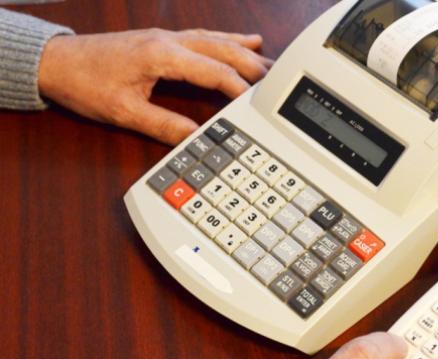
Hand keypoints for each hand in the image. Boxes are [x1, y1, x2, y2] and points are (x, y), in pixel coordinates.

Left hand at [38, 28, 272, 144]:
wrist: (57, 61)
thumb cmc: (85, 82)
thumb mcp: (124, 112)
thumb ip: (164, 125)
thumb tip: (196, 140)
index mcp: (163, 56)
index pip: (214, 72)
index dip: (240, 89)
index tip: (260, 105)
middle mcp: (169, 42)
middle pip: (223, 51)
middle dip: (254, 67)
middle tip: (279, 83)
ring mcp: (167, 38)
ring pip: (217, 40)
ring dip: (246, 51)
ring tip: (272, 62)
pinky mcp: (163, 40)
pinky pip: (206, 37)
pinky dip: (228, 40)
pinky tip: (243, 40)